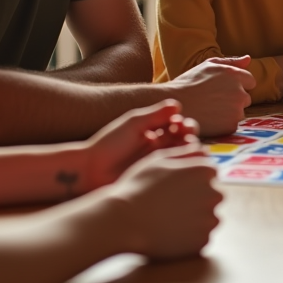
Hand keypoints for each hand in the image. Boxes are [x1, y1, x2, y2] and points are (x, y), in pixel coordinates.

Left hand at [81, 100, 199, 192]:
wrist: (92, 170)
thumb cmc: (109, 144)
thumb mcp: (134, 124)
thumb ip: (156, 114)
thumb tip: (178, 105)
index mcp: (152, 130)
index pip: (176, 124)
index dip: (183, 122)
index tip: (178, 123)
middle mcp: (158, 145)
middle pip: (183, 137)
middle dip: (190, 133)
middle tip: (187, 132)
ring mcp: (158, 162)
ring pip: (183, 153)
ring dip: (190, 147)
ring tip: (187, 145)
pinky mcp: (158, 177)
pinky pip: (177, 169)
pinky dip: (185, 163)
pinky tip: (184, 160)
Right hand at [106, 144, 222, 259]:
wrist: (124, 222)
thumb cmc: (138, 188)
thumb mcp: (159, 161)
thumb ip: (186, 153)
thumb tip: (204, 151)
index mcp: (204, 172)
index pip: (211, 173)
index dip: (193, 179)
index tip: (177, 186)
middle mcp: (213, 194)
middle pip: (213, 195)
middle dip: (199, 198)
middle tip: (172, 204)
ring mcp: (209, 220)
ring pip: (209, 218)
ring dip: (196, 219)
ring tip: (170, 220)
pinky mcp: (202, 241)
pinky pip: (201, 237)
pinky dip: (190, 237)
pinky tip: (170, 233)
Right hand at [173, 57, 255, 136]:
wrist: (173, 104)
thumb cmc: (189, 83)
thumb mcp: (208, 66)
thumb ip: (231, 62)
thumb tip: (248, 59)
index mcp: (235, 76)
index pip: (250, 82)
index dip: (237, 85)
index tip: (222, 89)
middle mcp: (239, 93)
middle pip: (246, 98)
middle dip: (234, 99)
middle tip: (213, 100)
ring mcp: (236, 110)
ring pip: (239, 112)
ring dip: (229, 112)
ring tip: (209, 109)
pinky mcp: (231, 125)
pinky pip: (232, 124)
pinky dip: (223, 124)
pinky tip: (209, 119)